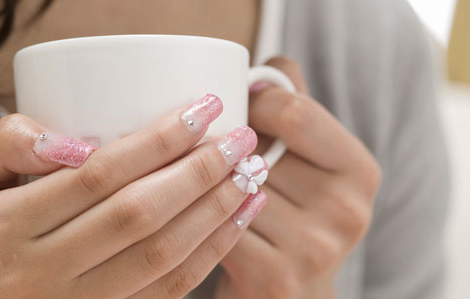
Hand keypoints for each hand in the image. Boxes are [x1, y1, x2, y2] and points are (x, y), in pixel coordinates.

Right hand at [0, 94, 265, 298]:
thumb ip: (10, 143)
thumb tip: (77, 143)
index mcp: (4, 229)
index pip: (99, 174)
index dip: (159, 139)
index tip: (204, 108)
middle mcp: (40, 273)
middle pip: (139, 213)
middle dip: (200, 171)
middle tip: (241, 138)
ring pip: (163, 254)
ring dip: (216, 209)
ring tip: (251, 172)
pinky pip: (171, 288)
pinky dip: (213, 249)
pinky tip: (240, 215)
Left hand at [215, 57, 381, 298]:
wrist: (293, 290)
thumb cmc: (294, 215)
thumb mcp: (310, 159)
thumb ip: (297, 107)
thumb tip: (265, 70)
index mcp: (360, 171)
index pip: (294, 112)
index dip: (253, 105)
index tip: (237, 108)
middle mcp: (349, 211)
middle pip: (254, 153)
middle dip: (228, 150)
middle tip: (217, 153)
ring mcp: (316, 250)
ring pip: (229, 190)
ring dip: (209, 185)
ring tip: (209, 191)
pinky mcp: (278, 279)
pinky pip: (218, 227)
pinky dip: (202, 219)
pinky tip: (204, 223)